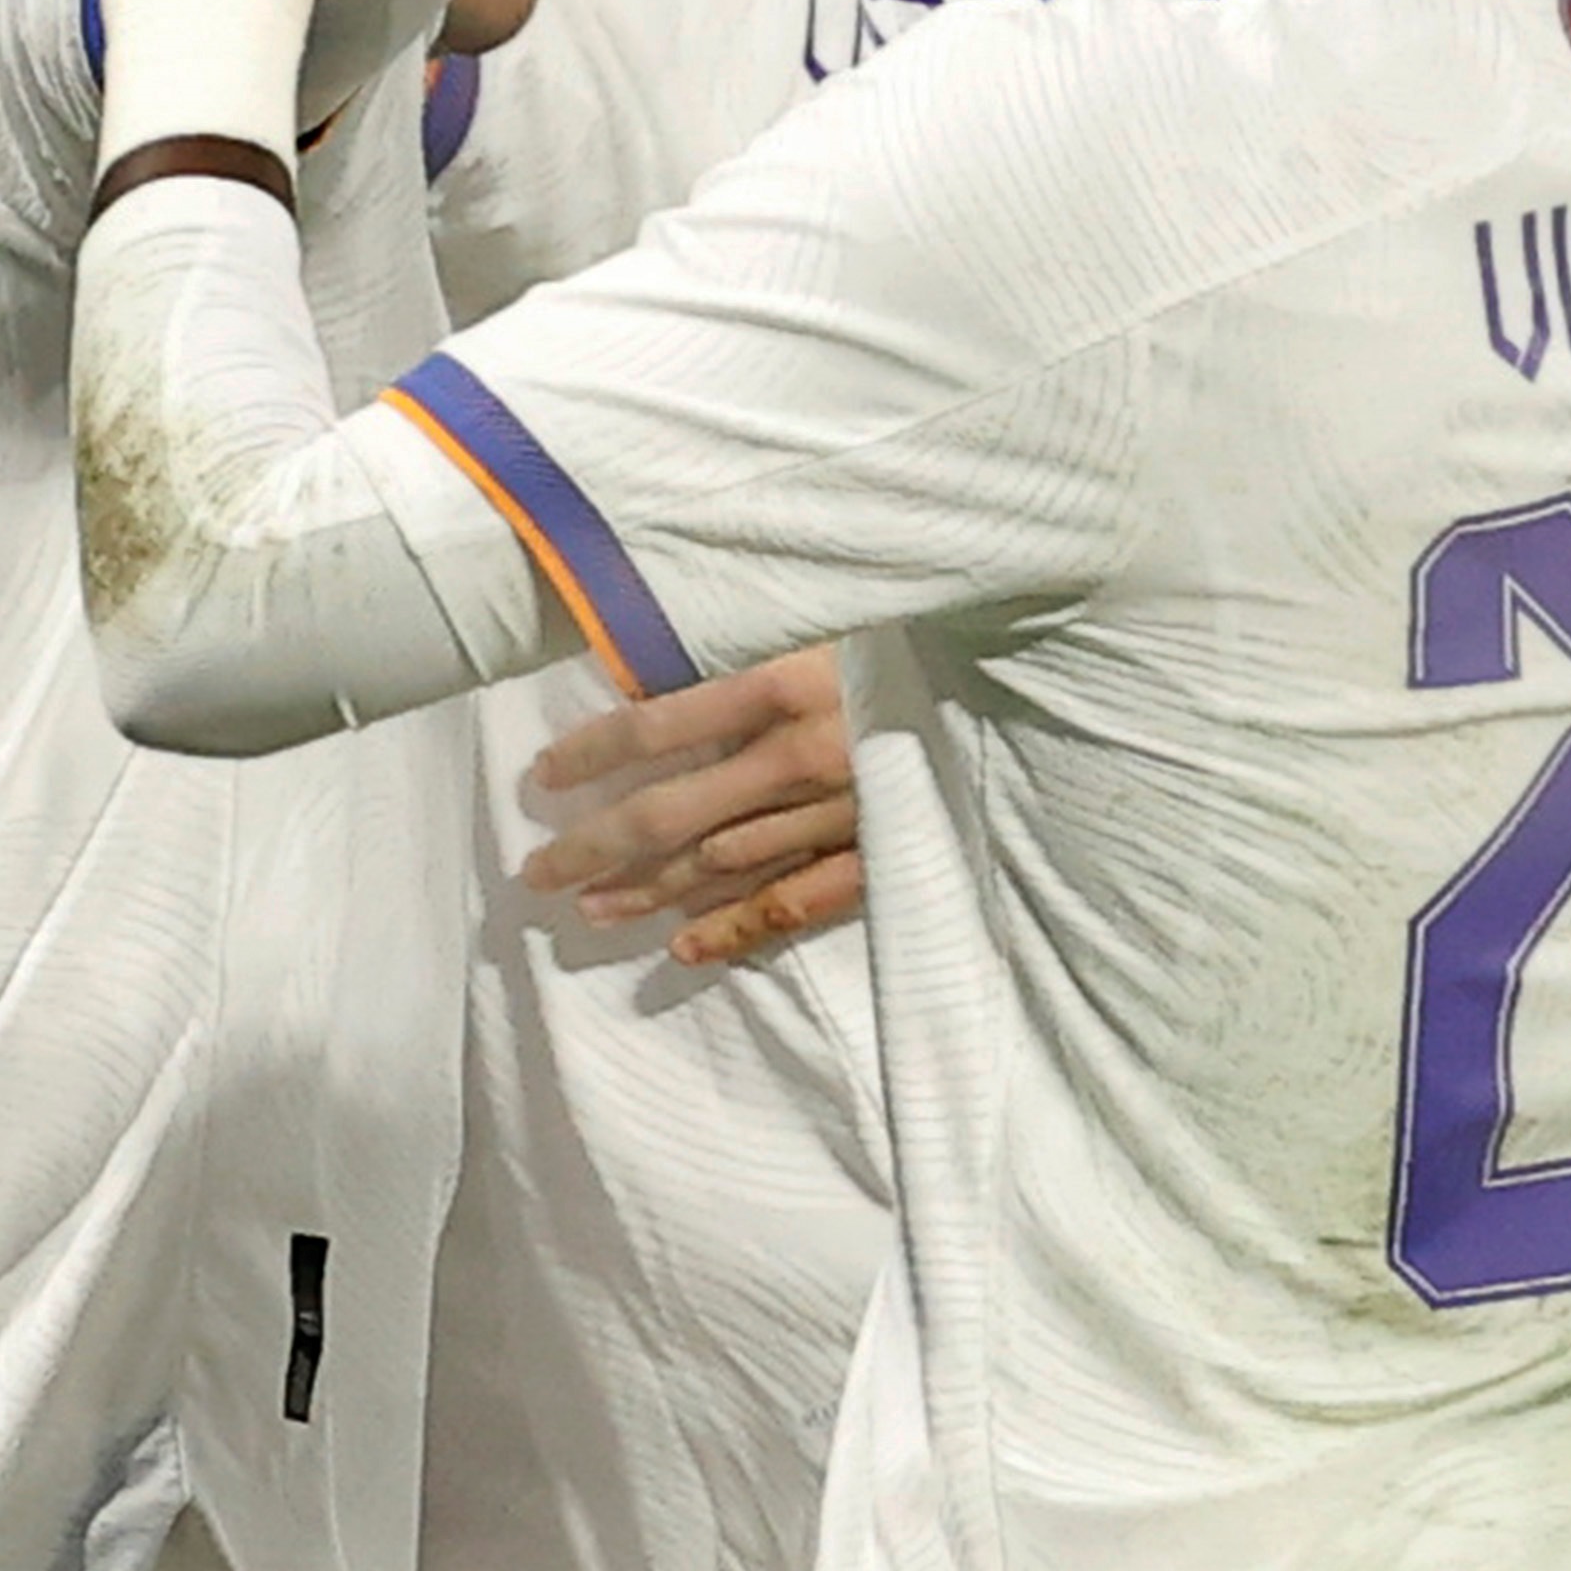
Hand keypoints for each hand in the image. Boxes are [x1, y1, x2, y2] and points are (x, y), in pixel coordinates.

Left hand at [522, 648, 865, 966]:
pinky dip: (735, 927)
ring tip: (589, 909)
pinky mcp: (880, 855)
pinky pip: (796, 902)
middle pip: (669, 813)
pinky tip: (683, 947)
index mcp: (780, 686)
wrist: (1033, 686)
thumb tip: (648, 672)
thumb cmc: (898, 642)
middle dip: (593, 847)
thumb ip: (739, 649)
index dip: (588, 755)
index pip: (653, 730)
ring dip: (647, 892)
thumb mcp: (818, 623)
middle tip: (537, 873)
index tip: (543, 775)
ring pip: (718, 865)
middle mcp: (798, 758)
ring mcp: (840, 815)